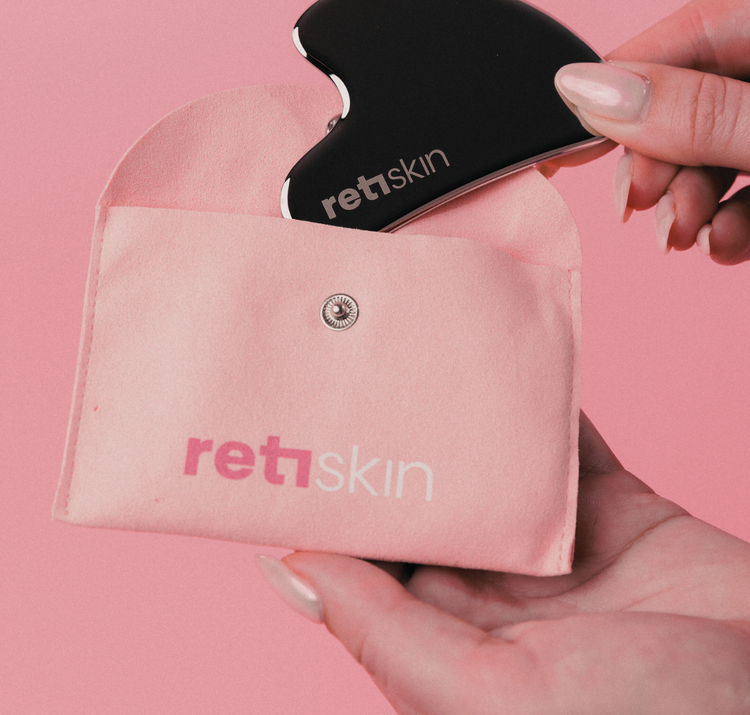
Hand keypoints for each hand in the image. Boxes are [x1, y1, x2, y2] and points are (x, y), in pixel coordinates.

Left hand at [263, 413, 749, 713]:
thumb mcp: (490, 696)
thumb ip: (386, 634)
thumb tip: (291, 570)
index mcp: (450, 649)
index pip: (369, 567)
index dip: (337, 508)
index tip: (303, 442)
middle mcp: (495, 601)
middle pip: (430, 509)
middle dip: (397, 453)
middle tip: (357, 381)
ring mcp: (557, 555)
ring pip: (493, 474)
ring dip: (463, 426)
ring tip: (423, 364)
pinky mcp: (614, 515)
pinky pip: (565, 450)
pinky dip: (540, 412)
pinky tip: (509, 368)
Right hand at [551, 0, 749, 263]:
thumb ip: (698, 113)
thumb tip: (592, 94)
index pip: (682, 36)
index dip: (616, 88)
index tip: (569, 139)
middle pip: (689, 104)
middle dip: (657, 166)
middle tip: (638, 205)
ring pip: (710, 155)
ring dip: (685, 207)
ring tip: (685, 237)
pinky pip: (744, 192)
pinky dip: (724, 224)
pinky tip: (720, 243)